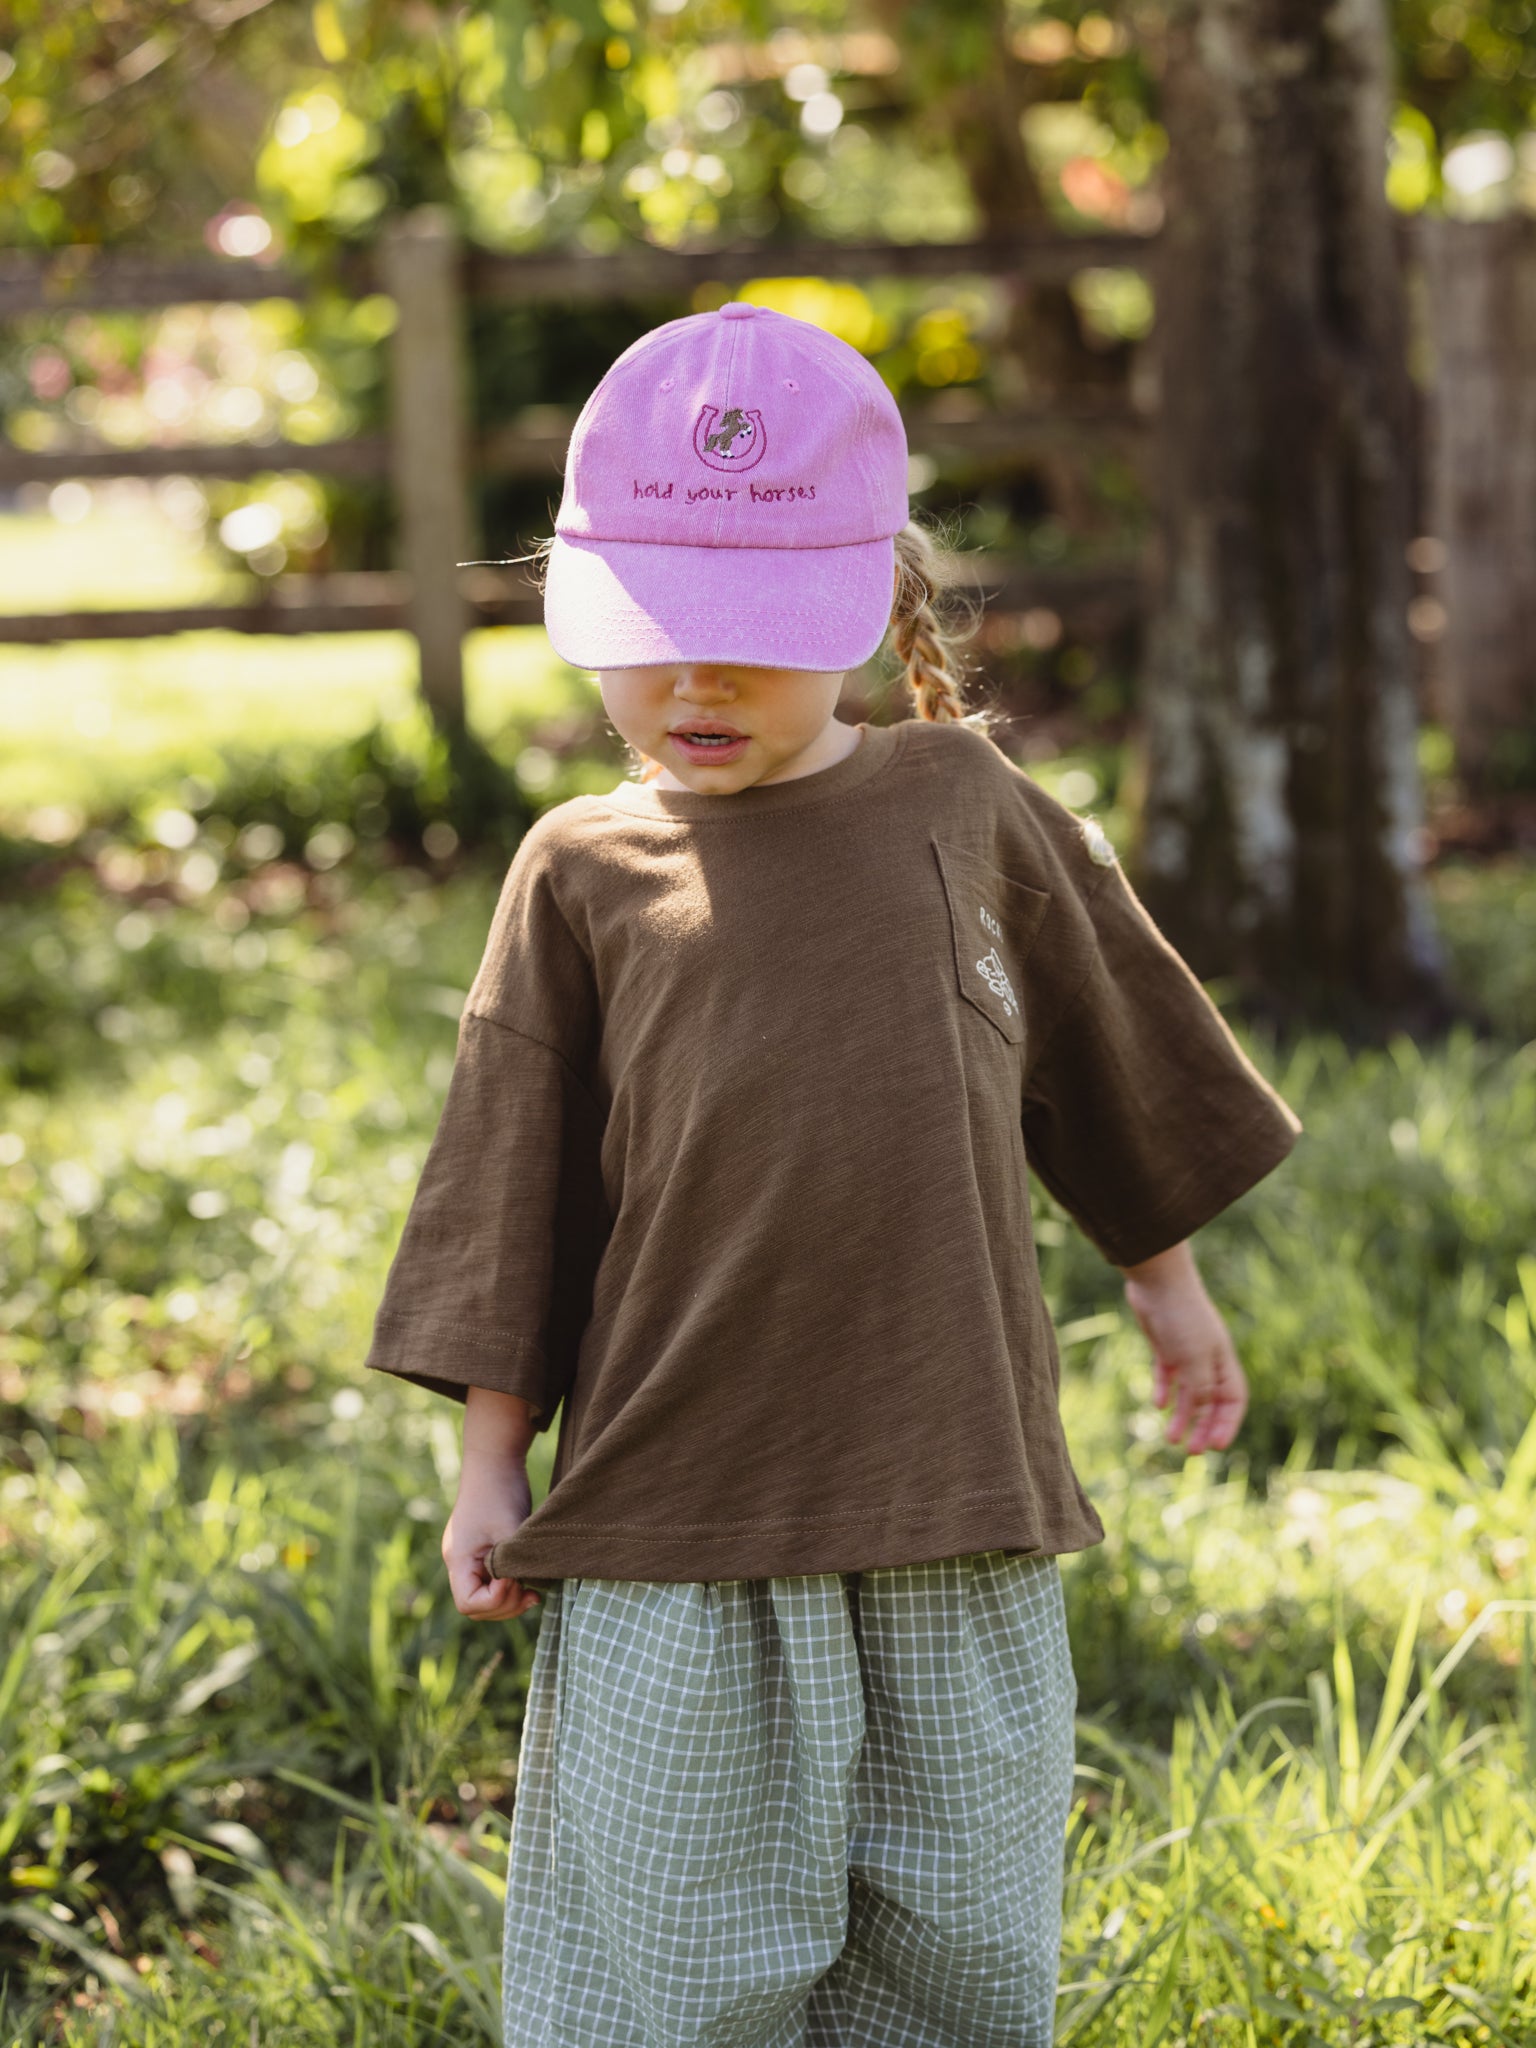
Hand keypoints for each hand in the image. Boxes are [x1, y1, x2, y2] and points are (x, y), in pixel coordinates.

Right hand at [442, 1388, 543, 1620]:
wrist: (495, 1459)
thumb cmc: (500, 1491)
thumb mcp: (509, 1529)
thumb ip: (512, 1563)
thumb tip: (526, 1591)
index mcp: (459, 1559)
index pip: (469, 1604)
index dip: (495, 1601)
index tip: (514, 1580)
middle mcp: (460, 1562)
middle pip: (476, 1606)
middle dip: (505, 1606)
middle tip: (530, 1593)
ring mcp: (471, 1556)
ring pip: (485, 1597)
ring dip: (510, 1599)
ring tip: (534, 1592)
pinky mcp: (483, 1549)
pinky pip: (492, 1581)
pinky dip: (510, 1586)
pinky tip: (531, 1581)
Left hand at [1118, 1241, 1247, 1454]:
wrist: (1158, 1281)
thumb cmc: (1181, 1317)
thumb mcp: (1194, 1357)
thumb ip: (1200, 1387)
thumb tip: (1204, 1412)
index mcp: (1223, 1362)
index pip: (1233, 1401)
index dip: (1227, 1424)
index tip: (1216, 1446)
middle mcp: (1208, 1360)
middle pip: (1211, 1402)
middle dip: (1204, 1427)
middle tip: (1192, 1453)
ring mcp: (1186, 1353)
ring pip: (1188, 1393)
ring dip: (1182, 1416)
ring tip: (1171, 1439)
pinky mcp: (1165, 1346)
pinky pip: (1168, 1375)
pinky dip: (1165, 1391)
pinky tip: (1157, 1404)